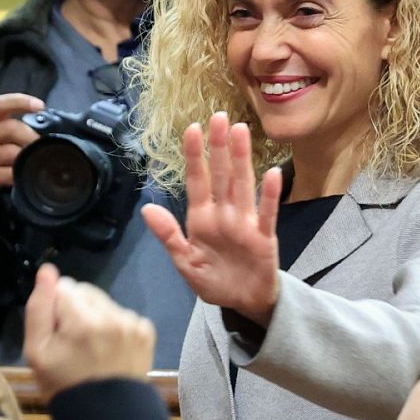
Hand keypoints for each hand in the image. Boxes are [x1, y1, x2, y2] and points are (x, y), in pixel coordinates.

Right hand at [0, 92, 44, 221]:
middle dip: (32, 136)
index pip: (0, 104)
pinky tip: (26, 175)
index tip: (40, 105)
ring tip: (35, 161)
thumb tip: (47, 131)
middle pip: (11, 128)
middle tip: (43, 146)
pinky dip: (23, 174)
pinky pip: (11, 173)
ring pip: (13, 152)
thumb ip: (16, 128)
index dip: (20, 101)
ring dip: (29, 157)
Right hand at [23, 264, 153, 400]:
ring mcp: (132, 323)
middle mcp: (111, 316)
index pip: (63, 287)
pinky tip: (110, 350)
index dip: (56, 308)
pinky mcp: (145, 331)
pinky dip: (115, 327)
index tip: (58, 333)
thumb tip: (47, 271)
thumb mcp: (36, 351)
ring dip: (96, 317)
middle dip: (76, 309)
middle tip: (73, 342)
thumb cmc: (64, 384)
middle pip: (85, 291)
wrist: (106, 416)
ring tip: (92, 348)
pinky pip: (123, 315)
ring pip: (104, 302)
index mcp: (82, 321)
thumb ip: (39, 308)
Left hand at [141, 112, 280, 323]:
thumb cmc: (214, 280)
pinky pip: (267, 213)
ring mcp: (245, 223)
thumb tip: (146, 208)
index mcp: (201, 218)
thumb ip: (168, 235)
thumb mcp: (185, 262)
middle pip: (220, 175)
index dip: (193, 156)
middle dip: (218, 147)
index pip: (196, 181)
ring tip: (241, 132)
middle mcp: (224, 214)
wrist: (242, 303)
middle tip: (218, 116)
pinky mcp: (264, 237)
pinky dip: (269, 195)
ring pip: (242, 185)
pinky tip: (273, 173)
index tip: (191, 129)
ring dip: (241, 159)